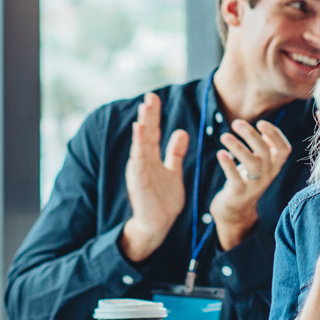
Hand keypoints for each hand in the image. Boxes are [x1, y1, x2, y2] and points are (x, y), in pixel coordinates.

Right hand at [117, 91, 190, 262]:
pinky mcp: (138, 180)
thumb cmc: (163, 199)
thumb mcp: (173, 171)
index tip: (153, 97)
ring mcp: (140, 170)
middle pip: (146, 134)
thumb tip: (180, 131)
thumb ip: (175, 153)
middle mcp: (143, 161)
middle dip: (148, 116)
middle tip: (149, 96)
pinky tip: (139, 131)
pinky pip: (138, 160)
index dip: (153, 116)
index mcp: (151, 158)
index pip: (152, 132)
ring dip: (142, 127)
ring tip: (144, 110)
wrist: (157, 224)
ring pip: (141, 145)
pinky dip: (139, 145)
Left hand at [208, 116, 292, 250]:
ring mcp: (254, 185)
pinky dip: (228, 164)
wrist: (236, 210)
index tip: (261, 123)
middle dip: (250, 135)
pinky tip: (221, 154)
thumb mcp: (260, 164)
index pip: (283, 149)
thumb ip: (264, 148)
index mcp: (274, 166)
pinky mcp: (239, 192)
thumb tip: (264, 128)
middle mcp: (267, 175)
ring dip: (238, 147)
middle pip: (264, 152)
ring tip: (224, 136)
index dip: (275, 134)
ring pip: (252, 164)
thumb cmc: (247, 181)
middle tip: (236, 123)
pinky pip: (235, 178)